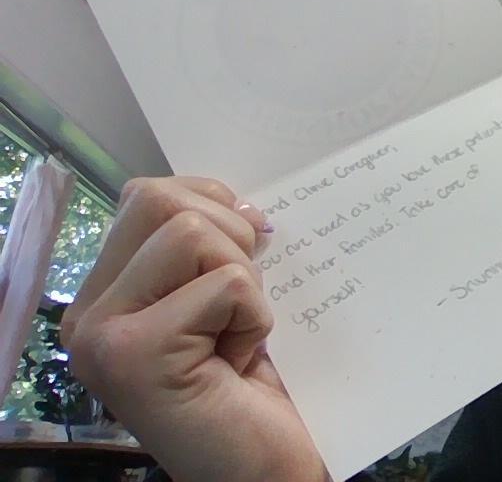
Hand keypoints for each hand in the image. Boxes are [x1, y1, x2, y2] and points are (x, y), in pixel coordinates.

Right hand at [63, 176, 327, 481]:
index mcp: (107, 294)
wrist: (264, 468)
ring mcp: (103, 335)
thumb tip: (242, 203)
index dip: (212, 206)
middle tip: (239, 303)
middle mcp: (88, 314)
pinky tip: (239, 362)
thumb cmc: (252, 389)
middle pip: (160, 200)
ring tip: (234, 336)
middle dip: (229, 237)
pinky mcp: (133, 354)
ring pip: (190, 233)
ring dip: (243, 281)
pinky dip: (254, 316)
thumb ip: (211, 250)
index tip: (246, 252)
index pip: (148, 195)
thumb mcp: (227, 301)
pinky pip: (224, 283)